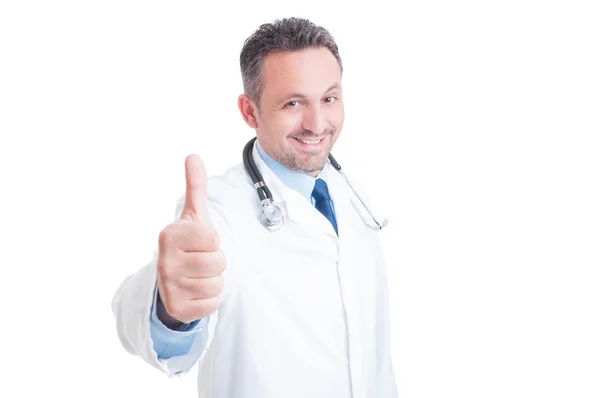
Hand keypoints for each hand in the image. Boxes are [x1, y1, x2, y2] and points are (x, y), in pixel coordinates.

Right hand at [156, 154, 224, 323]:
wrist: (170, 279)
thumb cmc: (188, 243)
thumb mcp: (193, 215)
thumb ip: (195, 186)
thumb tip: (193, 155)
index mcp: (169, 235)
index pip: (214, 240)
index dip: (213, 242)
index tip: (199, 243)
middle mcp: (164, 261)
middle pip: (218, 263)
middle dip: (215, 262)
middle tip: (200, 260)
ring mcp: (168, 286)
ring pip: (217, 285)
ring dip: (213, 281)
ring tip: (198, 276)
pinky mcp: (176, 309)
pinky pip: (212, 305)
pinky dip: (209, 300)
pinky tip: (196, 292)